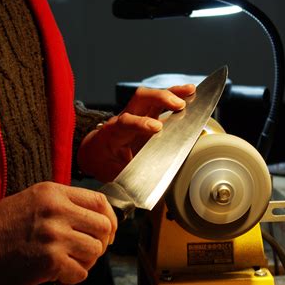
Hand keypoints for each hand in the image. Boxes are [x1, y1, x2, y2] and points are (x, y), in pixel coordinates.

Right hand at [0, 182, 116, 284]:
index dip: (110, 218)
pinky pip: (80, 273)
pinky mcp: (49, 261)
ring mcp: (54, 235)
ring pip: (95, 251)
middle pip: (103, 226)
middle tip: (90, 250)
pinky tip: (59, 274)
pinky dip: (74, 277)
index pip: (99, 200)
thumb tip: (92, 218)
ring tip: (71, 262)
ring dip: (87, 261)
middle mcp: (56, 210)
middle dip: (101, 242)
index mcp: (52, 192)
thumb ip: (62, 204)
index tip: (108, 230)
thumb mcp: (31, 200)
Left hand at [77, 84, 195, 181]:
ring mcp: (135, 113)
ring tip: (190, 92)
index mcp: (113, 134)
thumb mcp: (112, 174)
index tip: (157, 128)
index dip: (140, 123)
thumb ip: (129, 179)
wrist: (94, 151)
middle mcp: (124, 118)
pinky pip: (159, 101)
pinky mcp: (145, 113)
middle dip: (160, 99)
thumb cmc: (103, 162)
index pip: (125, 123)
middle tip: (179, 106)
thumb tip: (148, 193)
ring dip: (171, 92)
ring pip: (151, 96)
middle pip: (139, 100)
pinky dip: (175, 95)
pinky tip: (189, 94)